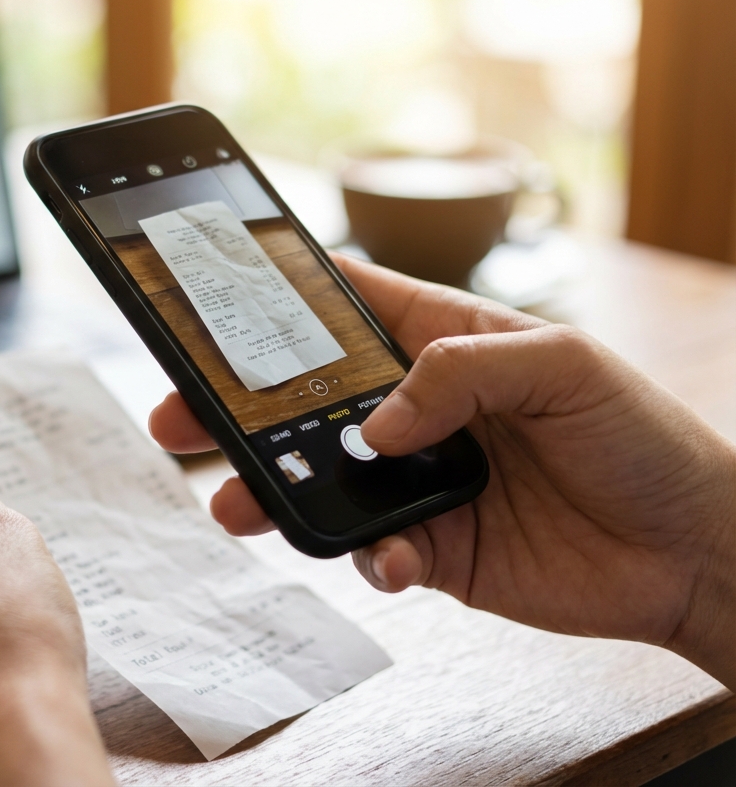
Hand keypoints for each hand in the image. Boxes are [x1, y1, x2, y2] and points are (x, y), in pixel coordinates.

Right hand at [150, 254, 735, 688]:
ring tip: (235, 503)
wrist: (692, 551)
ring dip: (271, 491)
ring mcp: (419, 482)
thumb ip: (458, 375)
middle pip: (305, 402)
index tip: (210, 302)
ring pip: (320, 481)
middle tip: (178, 419)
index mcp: (443, 343)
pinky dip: (369, 559)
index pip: (344, 307)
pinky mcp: (432, 548)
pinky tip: (393, 560)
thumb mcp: (562, 365)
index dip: (278, 301)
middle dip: (237, 411)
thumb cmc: (642, 436)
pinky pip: (373, 552)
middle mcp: (420, 410)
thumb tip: (375, 428)